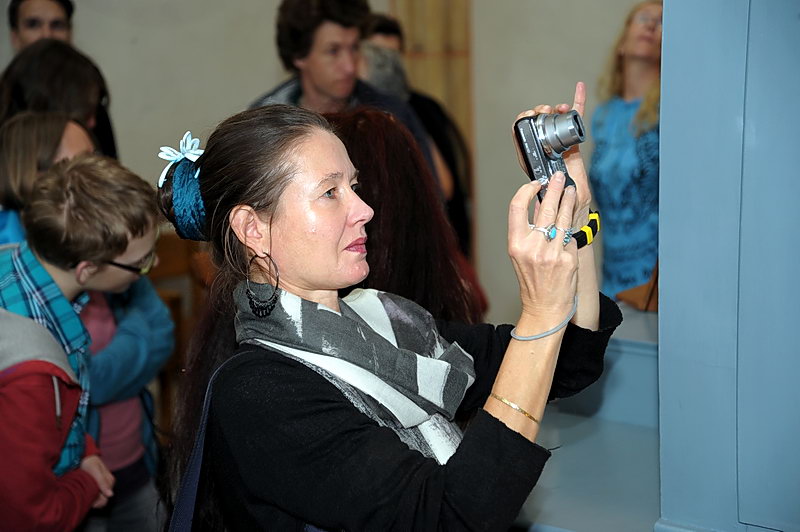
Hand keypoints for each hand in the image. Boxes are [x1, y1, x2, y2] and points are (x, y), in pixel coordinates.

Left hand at [80, 455, 114, 507]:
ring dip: (92, 500)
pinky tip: (86, 495)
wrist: (83, 457)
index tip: (88, 498)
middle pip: (104, 499)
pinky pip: (96, 496)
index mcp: (110, 481)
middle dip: (95, 501)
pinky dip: (91, 498)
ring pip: (100, 499)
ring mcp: (103, 486)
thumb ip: (102, 482)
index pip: (106, 497)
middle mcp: (108, 484)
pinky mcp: (97, 486)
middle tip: (85, 497)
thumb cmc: (90, 463)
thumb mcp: (95, 471)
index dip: (97, 500)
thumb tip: (111, 495)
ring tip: (84, 495)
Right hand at [508, 171, 578, 325]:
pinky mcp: (568, 259)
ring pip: (563, 219)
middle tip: (559, 177)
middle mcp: (532, 247)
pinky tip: (574, 218)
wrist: (544, 308)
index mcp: (516, 245)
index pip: (516, 208)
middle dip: (554, 189)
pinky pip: (571, 237)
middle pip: (545, 209)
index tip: (535, 184)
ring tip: (571, 190)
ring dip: (568, 201)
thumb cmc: (532, 282)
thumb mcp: (522, 255)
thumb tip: (541, 206)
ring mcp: (551, 253)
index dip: (526, 191)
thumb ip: (529, 231)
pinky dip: (572, 229)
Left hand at [513, 82, 591, 228]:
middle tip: (546, 111)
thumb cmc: (558, 204)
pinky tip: (579, 88)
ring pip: (555, 119)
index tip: (532, 115)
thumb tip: (550, 178)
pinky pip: (575, 120)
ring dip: (556, 108)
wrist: (572, 207)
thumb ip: (550, 187)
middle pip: (538, 123)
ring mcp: (558, 144)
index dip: (524, 120)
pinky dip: (577, 103)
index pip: (521, 134)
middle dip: (541, 112)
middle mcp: (543, 148)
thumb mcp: (551, 195)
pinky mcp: (573, 143)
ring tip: (560, 108)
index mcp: (532, 158)